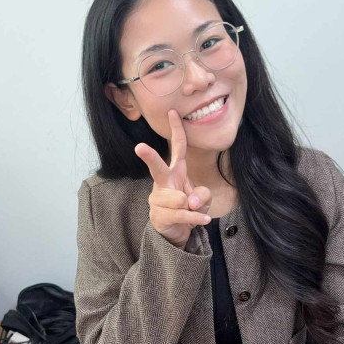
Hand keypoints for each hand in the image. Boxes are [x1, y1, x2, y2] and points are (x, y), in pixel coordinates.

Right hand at [135, 110, 211, 248]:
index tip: (173, 112)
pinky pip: (181, 214)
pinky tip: (204, 219)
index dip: (176, 130)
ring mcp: (158, 198)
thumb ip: (203, 194)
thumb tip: (190, 200)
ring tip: (193, 211)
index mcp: (175, 171)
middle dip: (149, 157)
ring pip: (178, 199)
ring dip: (192, 208)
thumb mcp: (203, 198)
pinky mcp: (159, 215)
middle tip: (139, 147)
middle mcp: (163, 181)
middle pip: (157, 167)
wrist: (176, 231)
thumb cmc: (189, 207)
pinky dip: (195, 218)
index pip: (177, 147)